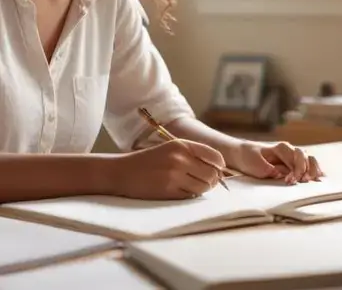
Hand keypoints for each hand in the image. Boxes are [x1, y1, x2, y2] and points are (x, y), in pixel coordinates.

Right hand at [107, 139, 226, 199]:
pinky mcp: (169, 191)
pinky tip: (178, 190)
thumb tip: (219, 169)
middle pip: (212, 175)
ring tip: (189, 186)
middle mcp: (180, 158)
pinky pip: (190, 196)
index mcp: (182, 145)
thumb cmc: (149, 161)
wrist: (122, 172)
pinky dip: (189, 195)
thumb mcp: (170, 149)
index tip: (215, 171)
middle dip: (211, 181)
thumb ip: (192, 155)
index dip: (219, 167)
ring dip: (200, 189)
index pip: (215, 157)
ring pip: (204, 188)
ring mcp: (174, 175)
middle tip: (202, 182)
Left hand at [231, 141, 322, 183]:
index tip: (290, 181)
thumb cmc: (248, 157)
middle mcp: (290, 150)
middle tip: (302, 182)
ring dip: (313, 171)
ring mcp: (293, 157)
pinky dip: (315, 173)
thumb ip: (266, 168)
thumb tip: (280, 173)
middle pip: (307, 157)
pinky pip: (309, 167)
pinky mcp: (294, 165)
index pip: (296, 156)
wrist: (242, 154)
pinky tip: (320, 181)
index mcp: (281, 148)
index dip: (297, 169)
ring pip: (311, 160)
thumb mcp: (253, 163)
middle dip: (307, 170)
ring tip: (311, 182)